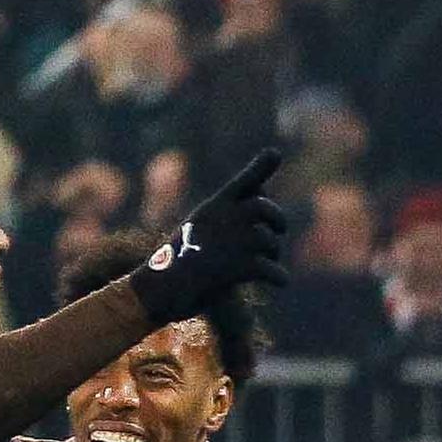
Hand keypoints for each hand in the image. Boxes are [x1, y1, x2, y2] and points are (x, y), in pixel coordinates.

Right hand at [126, 149, 289, 321]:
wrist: (161, 288)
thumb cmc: (180, 260)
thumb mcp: (200, 229)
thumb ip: (228, 214)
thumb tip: (262, 196)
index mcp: (213, 207)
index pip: (243, 183)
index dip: (260, 167)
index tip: (275, 153)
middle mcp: (223, 219)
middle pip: (264, 209)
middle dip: (278, 219)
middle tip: (279, 230)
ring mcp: (231, 242)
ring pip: (269, 242)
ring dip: (275, 254)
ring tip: (269, 262)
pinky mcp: (237, 268)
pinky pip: (272, 270)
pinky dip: (280, 277)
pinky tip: (279, 282)